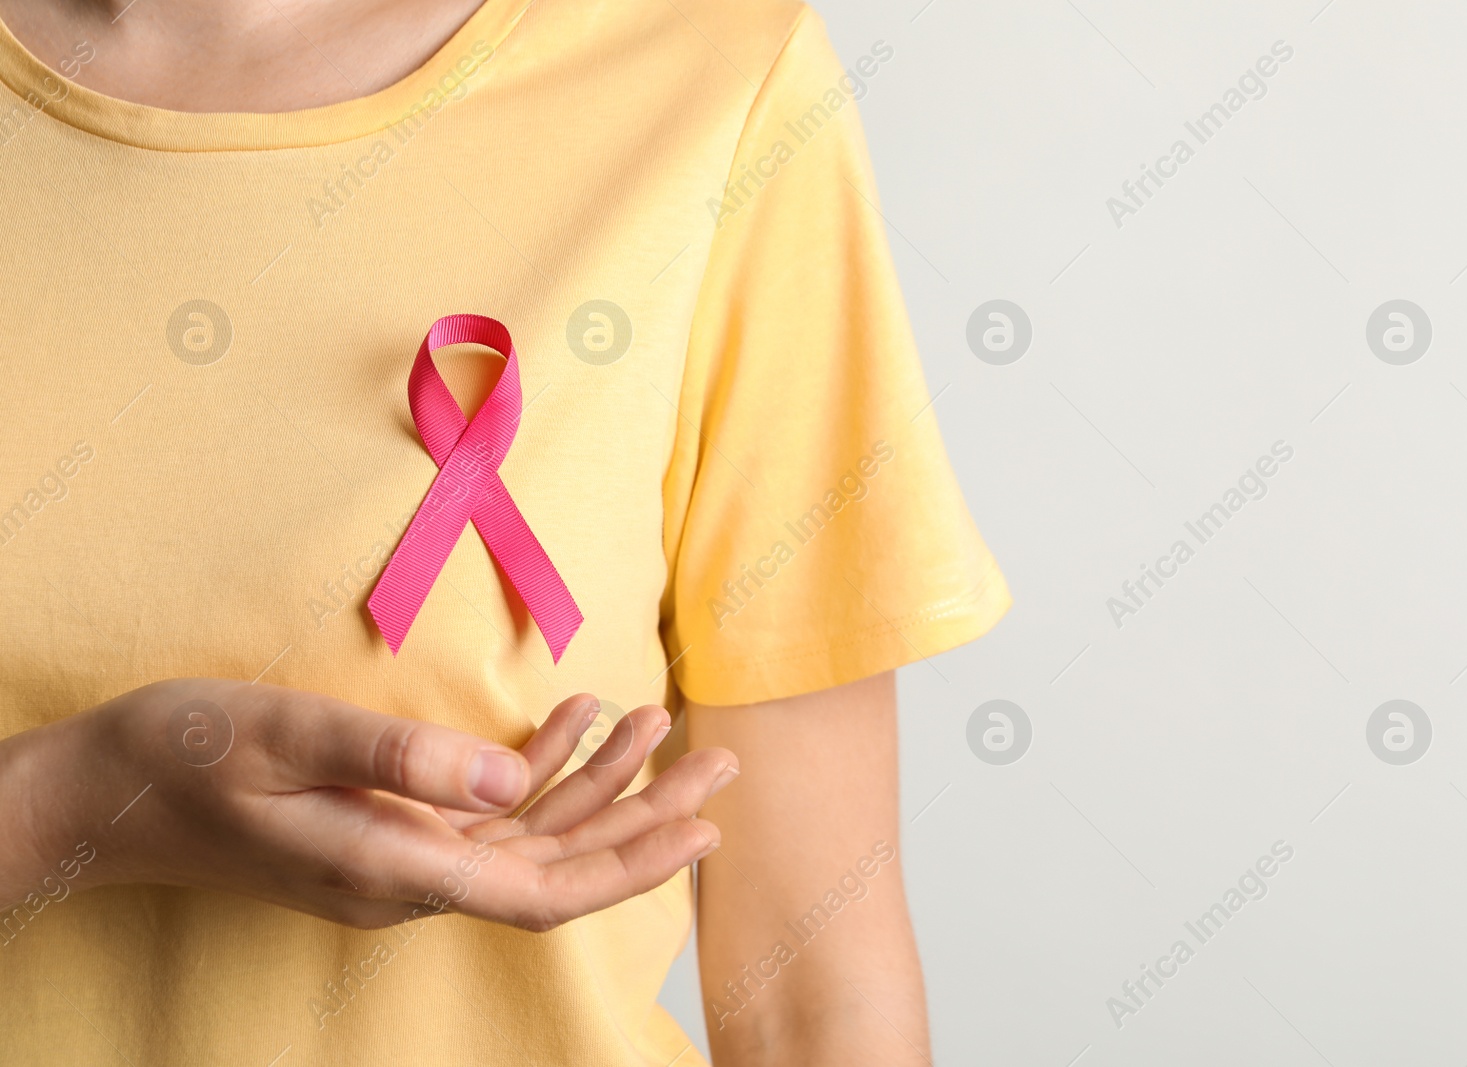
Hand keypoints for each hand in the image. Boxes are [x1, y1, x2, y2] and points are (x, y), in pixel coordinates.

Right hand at [5, 679, 735, 931]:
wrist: (112, 790)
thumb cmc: (189, 753)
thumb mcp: (289, 735)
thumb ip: (400, 758)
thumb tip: (514, 780)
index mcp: (394, 870)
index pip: (541, 892)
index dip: (628, 864)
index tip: (700, 828)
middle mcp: (412, 878)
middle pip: (557, 865)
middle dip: (644, 819)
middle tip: (720, 765)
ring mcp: (403, 859)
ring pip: (531, 836)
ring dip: (600, 784)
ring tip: (657, 722)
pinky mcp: (392, 832)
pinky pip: (487, 813)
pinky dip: (539, 768)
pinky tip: (573, 720)